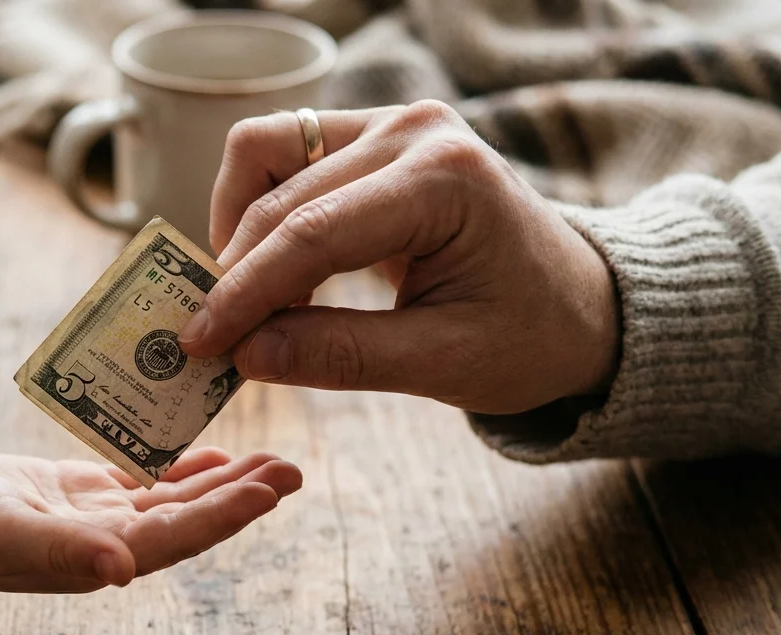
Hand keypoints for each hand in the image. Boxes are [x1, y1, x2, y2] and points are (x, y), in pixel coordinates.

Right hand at [0, 448, 302, 592]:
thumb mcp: (7, 534)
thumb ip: (65, 551)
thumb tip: (123, 570)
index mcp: (99, 556)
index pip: (178, 535)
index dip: (226, 513)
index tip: (271, 489)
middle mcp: (107, 540)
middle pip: (190, 517)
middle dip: (242, 494)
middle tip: (293, 468)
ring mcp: (95, 515)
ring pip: (172, 496)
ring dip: (220, 478)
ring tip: (268, 457)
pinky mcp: (77, 489)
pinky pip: (140, 476)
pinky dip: (177, 463)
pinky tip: (209, 448)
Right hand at [179, 101, 620, 414]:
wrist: (581, 305)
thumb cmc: (530, 336)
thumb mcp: (444, 363)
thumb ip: (341, 357)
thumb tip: (244, 355)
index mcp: (445, 178)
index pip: (313, 232)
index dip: (245, 292)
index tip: (199, 344)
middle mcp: (414, 129)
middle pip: (280, 195)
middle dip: (233, 272)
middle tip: (209, 341)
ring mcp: (389, 124)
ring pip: (263, 152)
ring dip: (237, 228)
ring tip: (242, 303)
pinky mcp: (370, 137)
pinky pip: (281, 154)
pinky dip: (258, 211)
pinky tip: (269, 274)